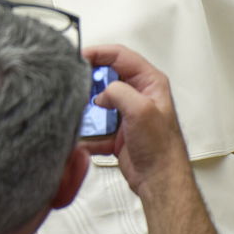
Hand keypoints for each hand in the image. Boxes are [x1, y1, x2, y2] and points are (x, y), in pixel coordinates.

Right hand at [81, 44, 189, 196]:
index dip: (98, 52)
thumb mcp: (140, 110)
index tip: (77, 56)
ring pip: (97, 99)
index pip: (119, 55)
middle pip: (106, 75)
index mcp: (149, 83)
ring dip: (85, 105)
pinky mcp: (116, 130)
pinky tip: (81, 135)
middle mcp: (138, 94)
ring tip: (76, 107)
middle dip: (88, 79)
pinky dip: (87, 130)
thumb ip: (118, 91)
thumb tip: (101, 92)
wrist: (159, 181)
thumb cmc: (161, 149)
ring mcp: (126, 112)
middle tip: (72, 80)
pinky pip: (95, 123)